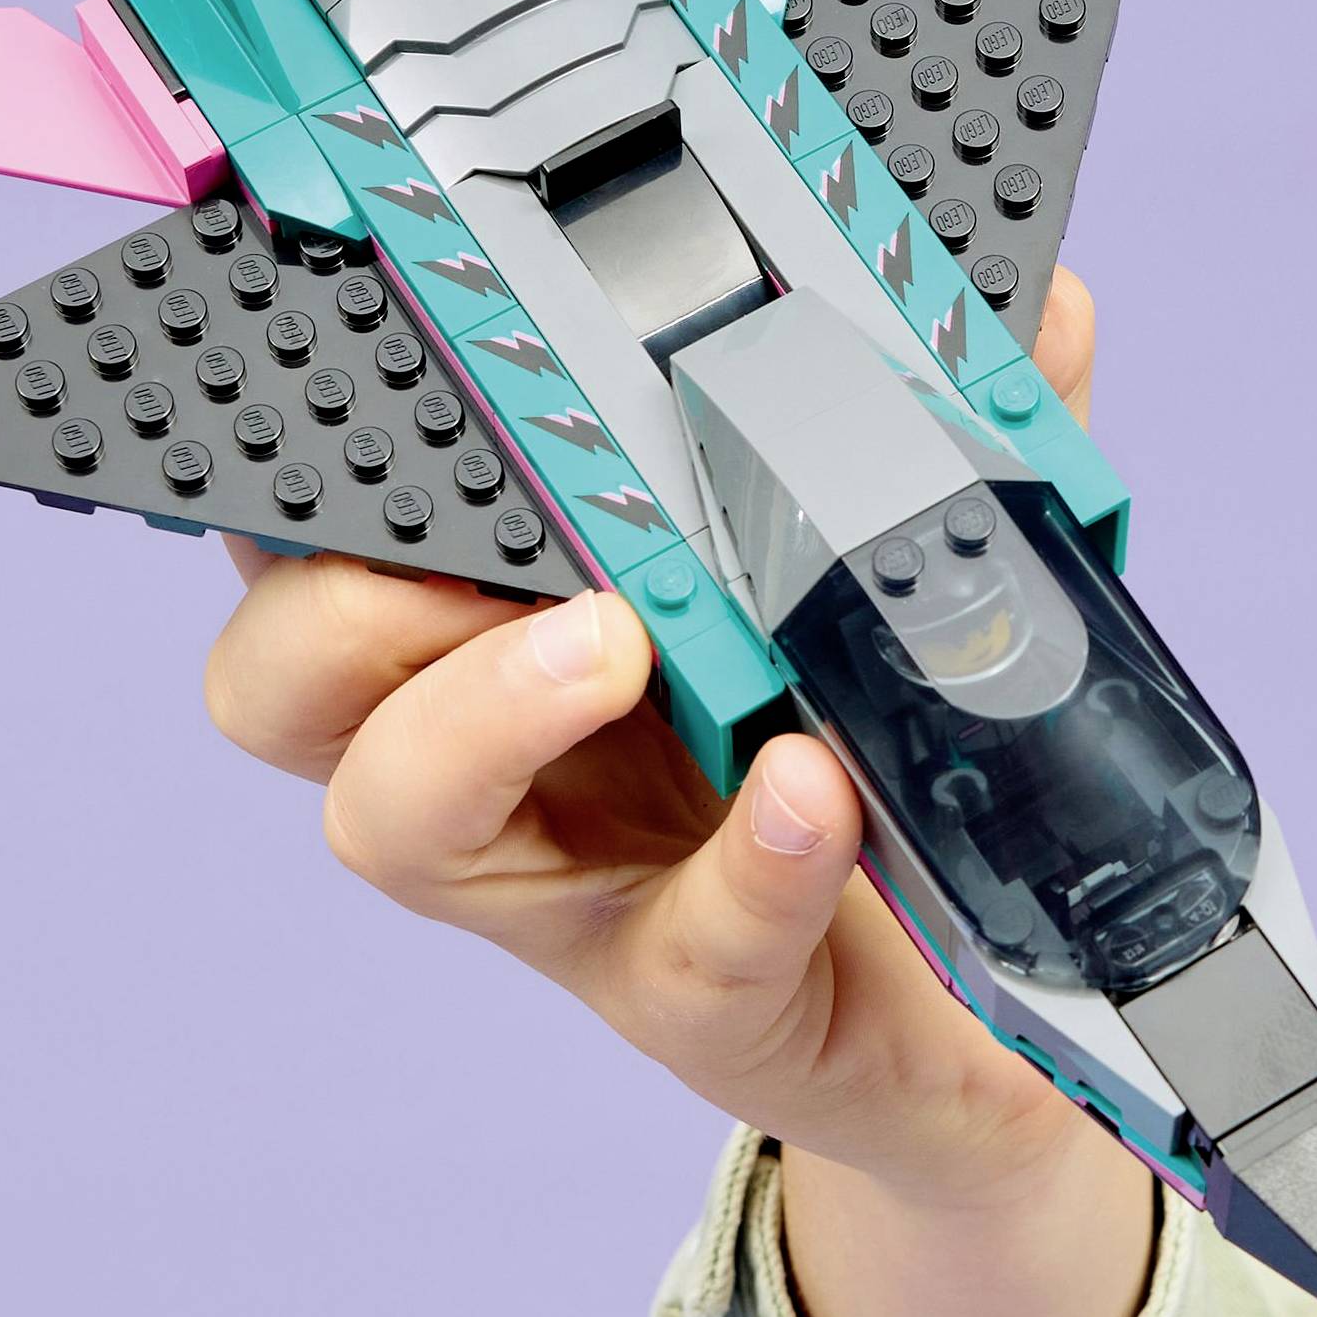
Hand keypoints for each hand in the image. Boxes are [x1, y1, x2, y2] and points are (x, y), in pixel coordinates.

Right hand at [198, 272, 1100, 1210]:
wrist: (973, 1011)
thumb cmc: (871, 771)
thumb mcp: (894, 590)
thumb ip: (946, 447)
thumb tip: (1035, 305)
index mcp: (508, 622)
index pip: (326, 526)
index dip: (294, 450)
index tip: (364, 334)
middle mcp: (493, 758)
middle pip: (281, 677)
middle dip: (336, 593)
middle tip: (483, 535)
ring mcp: (573, 890)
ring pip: (395, 816)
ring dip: (476, 713)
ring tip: (614, 643)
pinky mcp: (696, 1002)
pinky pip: (686, 940)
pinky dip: (750, 861)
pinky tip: (812, 786)